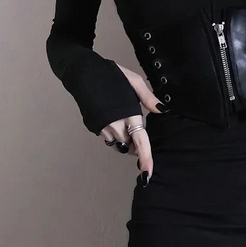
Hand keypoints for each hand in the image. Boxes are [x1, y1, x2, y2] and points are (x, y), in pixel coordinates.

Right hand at [99, 63, 169, 183]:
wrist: (83, 73)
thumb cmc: (111, 75)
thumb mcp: (134, 81)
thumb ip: (148, 98)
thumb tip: (162, 110)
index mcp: (128, 115)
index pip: (140, 141)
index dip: (145, 158)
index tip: (148, 173)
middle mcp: (115, 126)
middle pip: (129, 146)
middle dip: (135, 144)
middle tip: (138, 128)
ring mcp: (103, 128)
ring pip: (119, 143)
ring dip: (125, 138)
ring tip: (124, 119)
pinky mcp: (94, 127)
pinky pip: (109, 137)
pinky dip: (115, 132)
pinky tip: (114, 117)